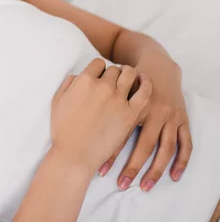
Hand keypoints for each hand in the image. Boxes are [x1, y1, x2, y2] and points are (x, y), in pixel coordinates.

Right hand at [50, 59, 151, 175]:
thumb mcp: (58, 101)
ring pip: (130, 75)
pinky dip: (146, 83)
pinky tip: (144, 82)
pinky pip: (144, 92)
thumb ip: (69, 83)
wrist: (75, 154)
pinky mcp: (131, 113)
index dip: (99, 70)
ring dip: (129, 75)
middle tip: (113, 83)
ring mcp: (118, 99)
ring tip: (129, 80)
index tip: (99, 77)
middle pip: (114, 69)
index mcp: (84, 81)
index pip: (98, 63)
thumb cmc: (63, 129)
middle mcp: (102, 86)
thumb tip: (78, 76)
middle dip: (113, 74)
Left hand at [97, 59, 191, 192]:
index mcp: (131, 100)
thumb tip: (70, 116)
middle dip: (132, 167)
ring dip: (154, 171)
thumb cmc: (125, 81)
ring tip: (141, 186)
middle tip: (120, 184)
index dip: (109, 153)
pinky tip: (173, 177)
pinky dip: (180, 162)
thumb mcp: (109, 85)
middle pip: (143, 144)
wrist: (157, 68)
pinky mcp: (182, 119)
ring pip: (163, 148)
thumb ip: (91, 98)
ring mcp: (169, 116)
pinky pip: (185, 144)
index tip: (100, 171)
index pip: (119, 131)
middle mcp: (153, 109)